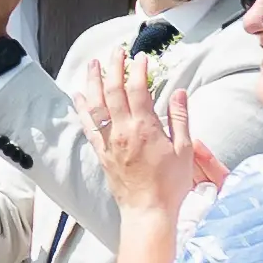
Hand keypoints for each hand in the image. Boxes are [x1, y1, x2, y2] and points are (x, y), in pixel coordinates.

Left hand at [80, 45, 215, 231]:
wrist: (148, 211)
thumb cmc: (170, 184)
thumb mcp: (184, 149)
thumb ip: (180, 117)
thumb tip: (179, 91)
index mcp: (146, 128)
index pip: (138, 90)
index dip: (138, 70)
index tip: (141, 56)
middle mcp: (123, 131)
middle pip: (113, 91)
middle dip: (113, 67)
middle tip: (115, 51)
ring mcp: (109, 142)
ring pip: (96, 105)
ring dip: (93, 82)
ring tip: (93, 64)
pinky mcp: (101, 153)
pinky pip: (87, 126)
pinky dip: (81, 108)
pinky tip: (78, 95)